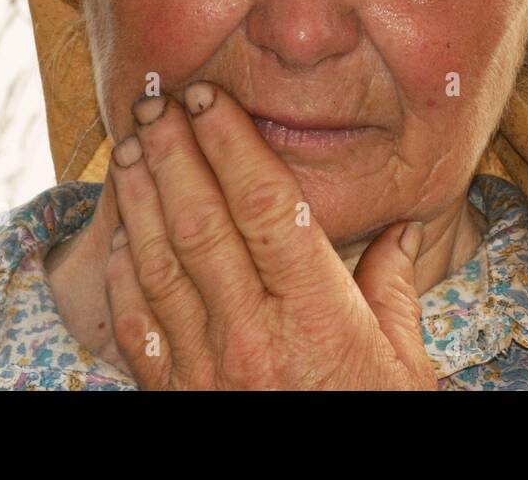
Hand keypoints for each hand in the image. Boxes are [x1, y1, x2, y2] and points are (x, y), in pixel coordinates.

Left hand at [102, 81, 438, 389]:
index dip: (231, 145)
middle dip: (172, 153)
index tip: (210, 100)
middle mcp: (253, 336)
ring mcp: (206, 371)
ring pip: (158, 264)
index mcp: (317, 317)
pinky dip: (124, 274)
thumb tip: (399, 230)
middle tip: (154, 102)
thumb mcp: (406, 369)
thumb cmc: (374, 428)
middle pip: (200, 223)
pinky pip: (138, 326)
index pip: (263, 208)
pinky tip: (121, 235)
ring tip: (128, 147)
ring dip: (138, 200)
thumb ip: (394, 292)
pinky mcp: (176, 399)